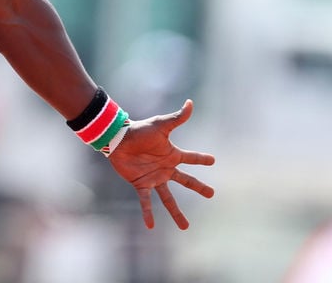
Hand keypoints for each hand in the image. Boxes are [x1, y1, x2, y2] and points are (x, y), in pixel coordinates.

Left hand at [107, 99, 214, 229]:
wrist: (118, 138)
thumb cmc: (139, 130)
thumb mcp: (161, 125)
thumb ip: (177, 118)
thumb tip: (191, 103)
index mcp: (171, 154)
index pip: (191, 157)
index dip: (201, 158)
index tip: (213, 160)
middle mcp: (165, 168)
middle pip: (186, 180)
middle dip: (199, 187)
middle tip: (212, 194)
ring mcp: (154, 178)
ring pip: (168, 198)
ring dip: (176, 213)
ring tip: (185, 227)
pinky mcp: (141, 184)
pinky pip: (146, 201)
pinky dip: (148, 213)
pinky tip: (151, 226)